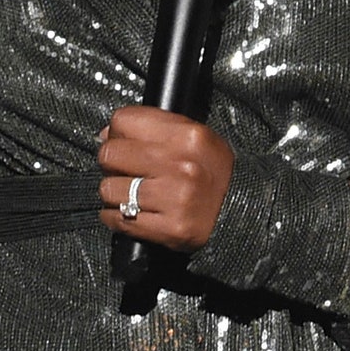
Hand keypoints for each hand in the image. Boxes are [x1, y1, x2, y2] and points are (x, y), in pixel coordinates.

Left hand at [97, 106, 234, 251]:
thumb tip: (106, 134)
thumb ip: (155, 129)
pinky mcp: (169, 229)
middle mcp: (181, 166)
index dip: (116, 132)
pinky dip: (116, 217)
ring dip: (113, 193)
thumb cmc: (213, 174)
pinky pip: (118, 219)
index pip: (124, 121)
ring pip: (109, 189)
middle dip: (111, 163)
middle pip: (110, 155)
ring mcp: (175, 199)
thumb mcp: (197, 139)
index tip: (122, 142)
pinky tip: (131, 212)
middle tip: (123, 170)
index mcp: (188, 136)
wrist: (243, 214)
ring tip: (130, 194)